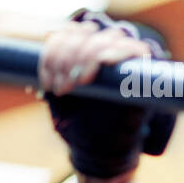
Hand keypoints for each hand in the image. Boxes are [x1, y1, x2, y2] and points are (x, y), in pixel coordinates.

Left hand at [38, 14, 176, 178]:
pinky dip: (119, 51)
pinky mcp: (143, 72)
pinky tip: (105, 61)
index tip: (47, 84)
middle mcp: (103, 50)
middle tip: (61, 89)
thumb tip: (40, 51)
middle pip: (85, 32)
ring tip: (76, 86)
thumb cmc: (78, 124)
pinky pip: (136, 49)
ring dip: (87, 55)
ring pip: (107, 36)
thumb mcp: (58, 99)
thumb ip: (51, 75)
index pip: (68, 31)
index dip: (53, 51)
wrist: (99, 151)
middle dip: (67, 58)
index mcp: (81, 53)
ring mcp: (124, 58)